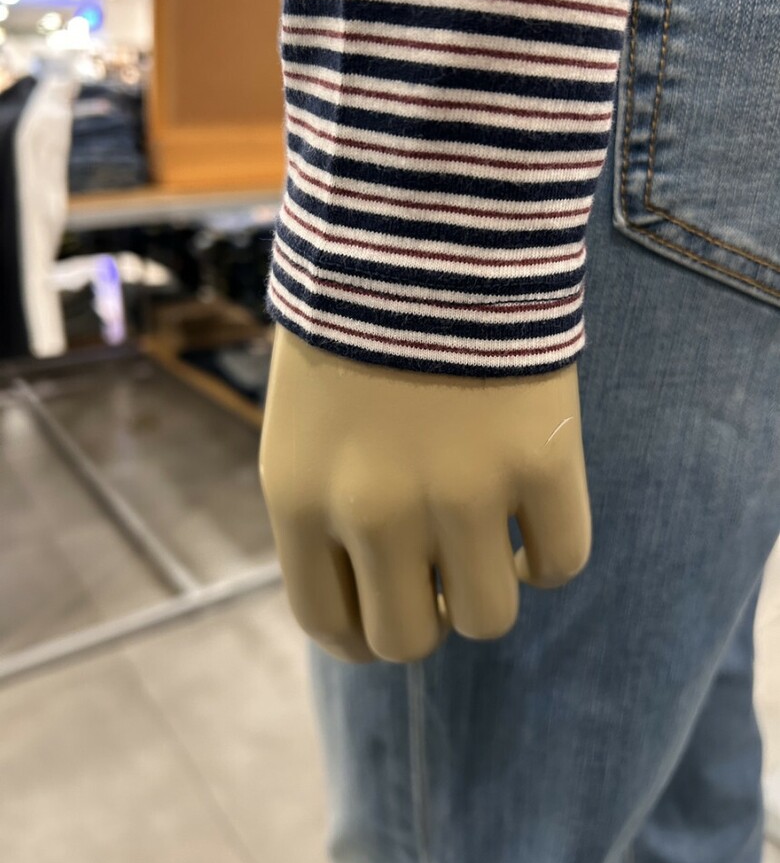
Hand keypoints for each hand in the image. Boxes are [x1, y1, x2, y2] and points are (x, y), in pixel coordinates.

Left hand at [260, 327, 590, 662]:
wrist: (417, 222)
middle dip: (426, 616)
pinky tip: (534, 517)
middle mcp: (375, 512)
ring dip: (489, 589)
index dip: (363, 634)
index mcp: (302, 500)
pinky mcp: (539, 461)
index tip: (387, 612)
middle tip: (439, 574)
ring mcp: (462, 492)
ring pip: (490, 617)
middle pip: (409, 640)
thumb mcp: (303, 422)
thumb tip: (370, 586)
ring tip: (487, 540)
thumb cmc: (350, 320)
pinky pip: (562, 560)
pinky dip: (548, 553)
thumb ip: (323, 510)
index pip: (330, 623)